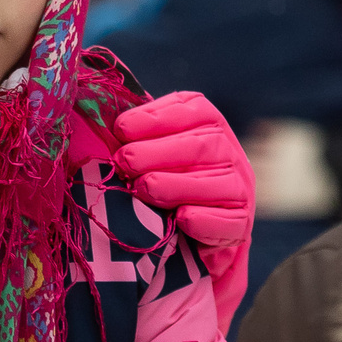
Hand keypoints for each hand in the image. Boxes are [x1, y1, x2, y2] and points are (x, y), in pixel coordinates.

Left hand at [111, 91, 253, 248]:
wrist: (192, 232)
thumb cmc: (163, 178)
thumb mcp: (150, 148)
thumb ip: (134, 132)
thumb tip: (100, 117)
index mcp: (207, 122)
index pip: (190, 109)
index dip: (154, 118)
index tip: (121, 129)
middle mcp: (229, 150)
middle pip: (200, 146)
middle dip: (157, 153)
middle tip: (124, 161)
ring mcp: (239, 187)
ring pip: (215, 182)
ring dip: (175, 185)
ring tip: (143, 188)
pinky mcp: (241, 223)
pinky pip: (228, 220)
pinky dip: (205, 220)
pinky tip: (182, 219)